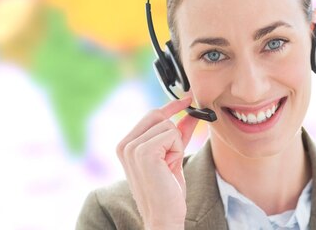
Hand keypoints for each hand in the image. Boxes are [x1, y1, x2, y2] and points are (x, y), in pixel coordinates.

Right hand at [116, 96, 198, 229]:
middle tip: (173, 157)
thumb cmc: (167, 191)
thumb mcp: (173, 157)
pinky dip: (177, 150)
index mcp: (126, 145)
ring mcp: (132, 147)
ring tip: (168, 167)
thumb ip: (178, 134)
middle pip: (159, 116)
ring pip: (168, 126)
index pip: (150, 115)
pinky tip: (169, 167)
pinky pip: (172, 134)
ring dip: (176, 145)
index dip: (170, 106)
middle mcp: (125, 144)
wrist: (164, 217)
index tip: (187, 98)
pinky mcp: (144, 151)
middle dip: (173, 132)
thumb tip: (189, 114)